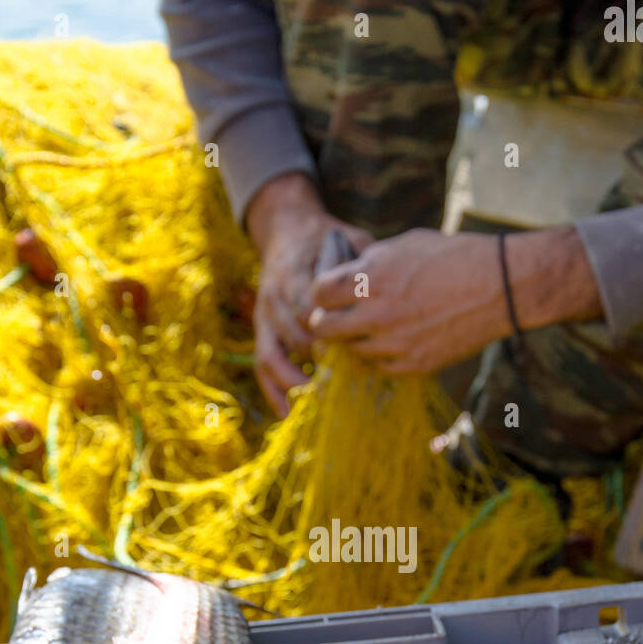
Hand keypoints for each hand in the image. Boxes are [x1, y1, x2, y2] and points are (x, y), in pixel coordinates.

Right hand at [246, 174, 371, 415]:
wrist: (286, 229)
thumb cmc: (325, 238)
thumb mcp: (345, 237)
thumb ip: (360, 256)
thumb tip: (381, 276)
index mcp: (295, 272)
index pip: (305, 307)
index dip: (323, 329)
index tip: (345, 347)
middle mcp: (275, 296)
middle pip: (292, 335)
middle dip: (316, 360)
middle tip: (343, 381)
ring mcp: (265, 316)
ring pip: (272, 355)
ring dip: (293, 381)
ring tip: (317, 401)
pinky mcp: (262, 331)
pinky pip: (261, 365)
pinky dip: (272, 391)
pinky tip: (287, 413)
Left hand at [307, 226, 602, 374]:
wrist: (499, 285)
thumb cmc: (453, 256)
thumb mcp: (403, 245)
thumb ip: (369, 263)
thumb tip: (344, 274)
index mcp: (370, 277)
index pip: (317, 294)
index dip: (321, 294)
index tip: (329, 295)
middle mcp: (377, 313)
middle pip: (324, 329)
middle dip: (328, 322)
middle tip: (339, 318)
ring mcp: (394, 343)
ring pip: (353, 351)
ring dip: (358, 340)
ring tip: (378, 326)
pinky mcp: (413, 364)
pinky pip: (380, 367)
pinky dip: (383, 356)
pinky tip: (397, 340)